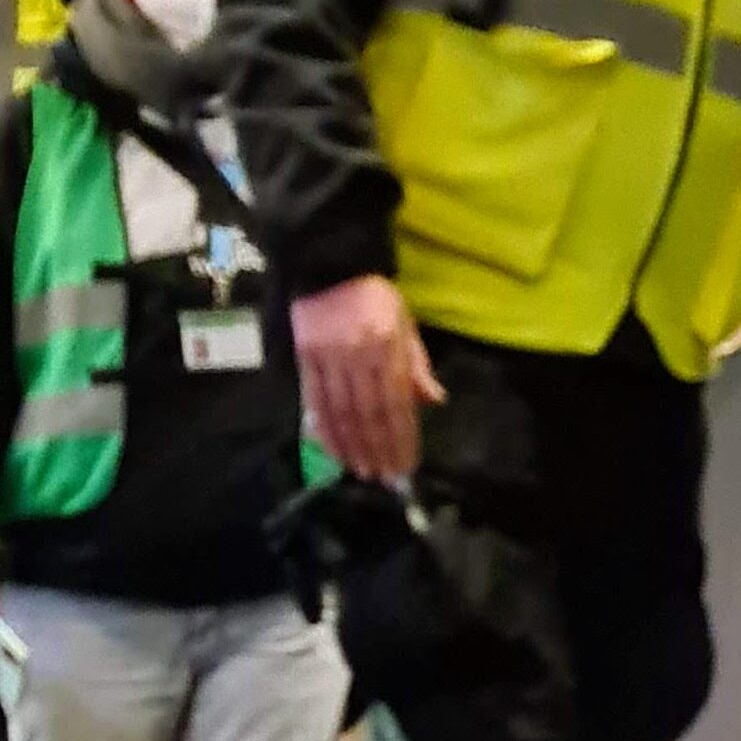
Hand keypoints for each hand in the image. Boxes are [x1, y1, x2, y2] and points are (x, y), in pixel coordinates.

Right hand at [291, 275, 447, 481]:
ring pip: (341, 413)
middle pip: (368, 414)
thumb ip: (417, 365)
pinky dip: (325, 430)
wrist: (329, 264)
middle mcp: (357, 354)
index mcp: (387, 345)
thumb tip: (435, 402)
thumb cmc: (374, 296)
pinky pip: (315, 402)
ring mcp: (328, 357)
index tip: (406, 464)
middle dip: (378, 449)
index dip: (400, 437)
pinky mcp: (305, 358)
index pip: (395, 402)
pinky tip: (333, 451)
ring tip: (362, 470)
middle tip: (385, 476)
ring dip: (352, 447)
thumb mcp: (405, 323)